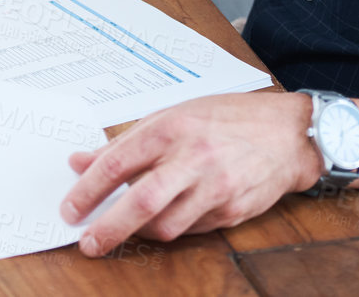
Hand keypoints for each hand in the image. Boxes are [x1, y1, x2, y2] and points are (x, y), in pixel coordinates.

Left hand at [59, 91, 320, 256]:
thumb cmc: (227, 118)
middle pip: (142, 203)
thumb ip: (126, 142)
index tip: (70, 209)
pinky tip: (167, 217)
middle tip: (87, 242)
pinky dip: (172, 227)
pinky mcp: (232, 211)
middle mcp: (194, 158)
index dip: (88, 191)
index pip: (118, 163)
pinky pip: (191, 230)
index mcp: (172, 128)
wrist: (288, 133)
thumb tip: (80, 162)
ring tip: (128, 227)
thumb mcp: (173, 115)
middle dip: (108, 228)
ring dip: (140, 232)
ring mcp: (215, 188)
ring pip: (166, 226)